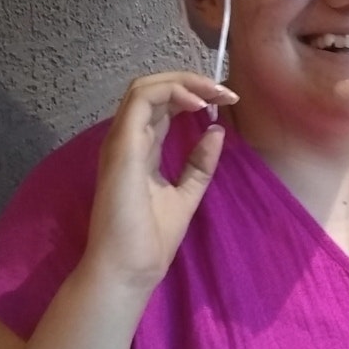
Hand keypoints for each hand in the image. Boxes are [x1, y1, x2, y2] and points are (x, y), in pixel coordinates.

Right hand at [83, 72, 237, 291]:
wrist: (131, 267)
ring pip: (144, 87)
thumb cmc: (151, 238)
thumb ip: (200, 163)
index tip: (226, 101)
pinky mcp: (122, 146)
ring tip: (215, 93)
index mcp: (141, 149)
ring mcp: (122, 140)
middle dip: (192, 81)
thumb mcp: (187, 193)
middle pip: (153, 89)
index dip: (193, 94)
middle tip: (225, 92)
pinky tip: (198, 103)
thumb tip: (217, 130)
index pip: (162, 106)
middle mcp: (128, 139)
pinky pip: (141, 100)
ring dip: (183, 81)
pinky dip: (171, 92)